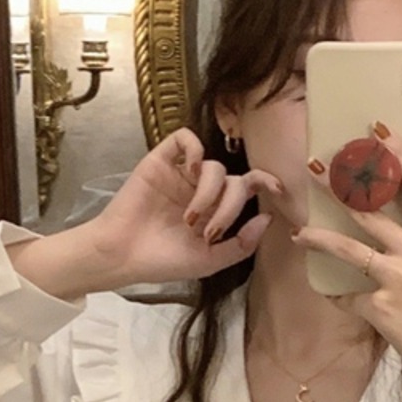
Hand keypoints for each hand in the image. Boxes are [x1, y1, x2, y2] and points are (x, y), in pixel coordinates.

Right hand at [90, 127, 280, 285]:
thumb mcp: (209, 262)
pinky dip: (194, 151)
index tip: (278, 190)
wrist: (123, 255)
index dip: (265, 184)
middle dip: (230, 206)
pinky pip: (185, 139)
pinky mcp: (161, 161)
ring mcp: (182, 175)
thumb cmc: (163, 261)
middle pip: (235, 180)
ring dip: (209, 194)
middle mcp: (202, 191)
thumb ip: (241, 244)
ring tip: (190, 219)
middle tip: (210, 230)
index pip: (247, 189)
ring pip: (214, 166)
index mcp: (216, 211)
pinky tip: (188, 172)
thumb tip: (268, 218)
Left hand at [293, 122, 401, 401]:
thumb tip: (383, 221)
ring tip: (299, 232)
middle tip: (315, 167)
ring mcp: (398, 277)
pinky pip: (347, 296)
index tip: (377, 130)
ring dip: (319, 237)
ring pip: (349, 248)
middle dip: (338, 186)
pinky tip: (332, 295)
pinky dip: (337, 296)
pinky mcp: (381, 306)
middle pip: (370, 209)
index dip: (397, 155)